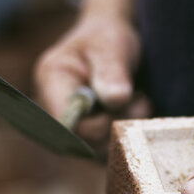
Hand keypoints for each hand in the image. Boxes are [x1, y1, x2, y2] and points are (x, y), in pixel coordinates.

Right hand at [34, 14, 148, 154]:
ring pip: (99, 153)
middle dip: (117, 126)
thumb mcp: (111, 45)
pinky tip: (136, 116)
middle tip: (141, 100)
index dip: (96, 124)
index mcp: (51, 81)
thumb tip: (115, 100)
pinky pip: (108, 155)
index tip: (123, 102)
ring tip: (141, 102)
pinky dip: (127, 139)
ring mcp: (71, 129)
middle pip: (83, 143)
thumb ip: (111, 70)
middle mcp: (54, 110)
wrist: (115, 46)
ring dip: (126, 132)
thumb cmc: (108, 39)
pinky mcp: (88, 141)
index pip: (65, 123)